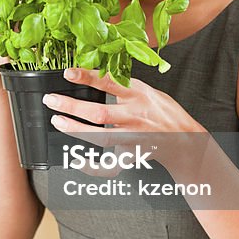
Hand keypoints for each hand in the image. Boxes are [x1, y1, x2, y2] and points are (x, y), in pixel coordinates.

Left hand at [41, 67, 204, 171]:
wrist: (186, 140)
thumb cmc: (164, 112)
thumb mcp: (149, 90)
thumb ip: (126, 85)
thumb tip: (97, 72)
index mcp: (140, 95)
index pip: (111, 82)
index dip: (88, 77)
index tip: (68, 73)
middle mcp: (136, 116)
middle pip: (99, 113)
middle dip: (71, 107)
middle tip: (51, 101)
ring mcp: (134, 138)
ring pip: (101, 138)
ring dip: (75, 130)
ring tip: (57, 121)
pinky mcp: (132, 156)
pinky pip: (109, 165)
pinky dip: (92, 166)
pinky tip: (76, 160)